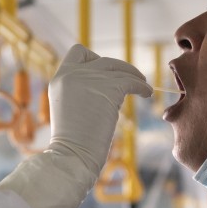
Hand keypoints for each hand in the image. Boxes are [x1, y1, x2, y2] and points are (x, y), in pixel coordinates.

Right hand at [48, 44, 151, 175]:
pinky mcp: (108, 88)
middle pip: (103, 59)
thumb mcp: (68, 107)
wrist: (72, 155)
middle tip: (131, 79)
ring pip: (120, 69)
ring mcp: (90, 79)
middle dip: (119, 68)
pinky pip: (131, 81)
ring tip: (144, 87)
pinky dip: (142, 86)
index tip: (105, 74)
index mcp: (60, 78)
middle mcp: (72, 74)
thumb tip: (106, 84)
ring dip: (135, 76)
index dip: (94, 60)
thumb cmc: (72, 142)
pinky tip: (147, 94)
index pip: (78, 52)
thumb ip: (80, 91)